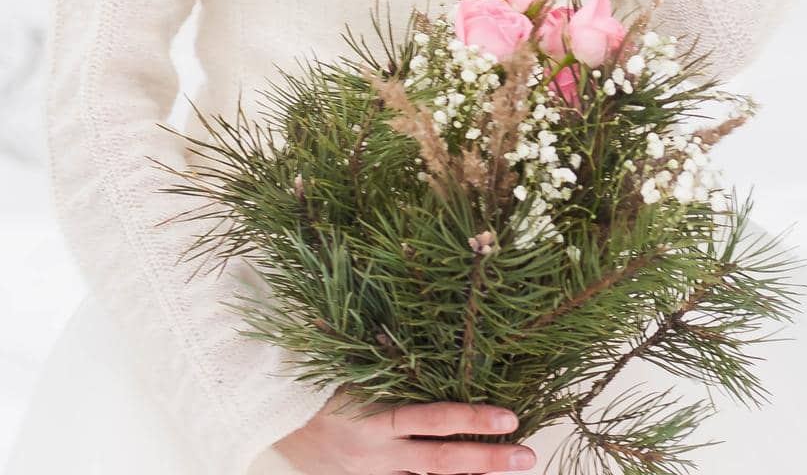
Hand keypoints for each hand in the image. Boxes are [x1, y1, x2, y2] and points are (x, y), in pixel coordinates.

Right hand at [272, 384, 536, 472]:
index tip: (510, 415)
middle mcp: (379, 452)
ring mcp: (376, 474)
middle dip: (488, 460)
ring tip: (511, 468)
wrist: (278, 429)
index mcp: (374, 415)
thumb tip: (438, 345)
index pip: (432, 419)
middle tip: (528, 455)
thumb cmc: (321, 387)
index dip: (471, 418)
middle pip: (442, 461)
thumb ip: (391, 369)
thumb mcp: (354, 372)